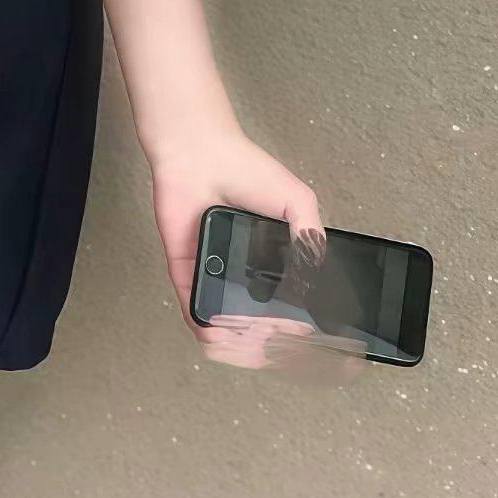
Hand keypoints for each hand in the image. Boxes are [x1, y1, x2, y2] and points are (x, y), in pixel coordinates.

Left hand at [146, 122, 361, 379]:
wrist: (201, 154)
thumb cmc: (247, 170)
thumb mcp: (297, 201)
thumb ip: (309, 238)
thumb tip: (313, 282)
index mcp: (268, 255)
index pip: (283, 300)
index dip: (292, 321)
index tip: (302, 330)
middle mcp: (240, 268)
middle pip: (253, 317)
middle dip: (267, 337)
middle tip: (277, 339)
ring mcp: (212, 270)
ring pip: (222, 319)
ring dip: (236, 340)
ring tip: (252, 343)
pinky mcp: (183, 268)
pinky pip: (190, 305)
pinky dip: (202, 325)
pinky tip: (216, 336)